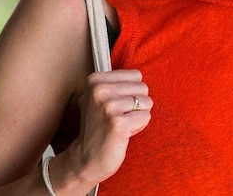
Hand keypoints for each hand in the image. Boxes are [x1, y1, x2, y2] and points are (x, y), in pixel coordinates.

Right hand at [67, 69, 151, 184]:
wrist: (86, 157)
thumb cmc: (98, 126)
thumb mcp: (98, 98)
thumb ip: (115, 83)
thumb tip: (139, 76)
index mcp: (95, 80)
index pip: (135, 75)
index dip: (131, 92)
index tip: (116, 105)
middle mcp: (100, 90)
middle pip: (143, 87)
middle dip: (137, 104)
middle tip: (119, 117)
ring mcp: (108, 107)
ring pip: (146, 102)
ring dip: (138, 116)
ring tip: (121, 125)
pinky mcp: (118, 124)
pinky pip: (145, 117)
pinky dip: (139, 126)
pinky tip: (124, 133)